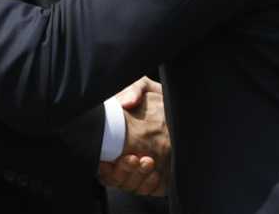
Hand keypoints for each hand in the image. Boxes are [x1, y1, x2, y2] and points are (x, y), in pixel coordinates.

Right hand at [97, 79, 169, 196]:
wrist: (175, 109)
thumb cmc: (154, 99)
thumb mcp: (143, 87)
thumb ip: (134, 89)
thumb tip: (126, 102)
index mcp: (113, 140)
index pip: (103, 165)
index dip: (107, 167)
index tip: (116, 158)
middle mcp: (123, 157)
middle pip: (116, 178)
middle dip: (124, 171)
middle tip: (135, 158)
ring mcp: (138, 171)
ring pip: (131, 186)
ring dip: (138, 177)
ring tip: (148, 162)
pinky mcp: (154, 179)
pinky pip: (148, 191)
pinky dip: (150, 184)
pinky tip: (156, 173)